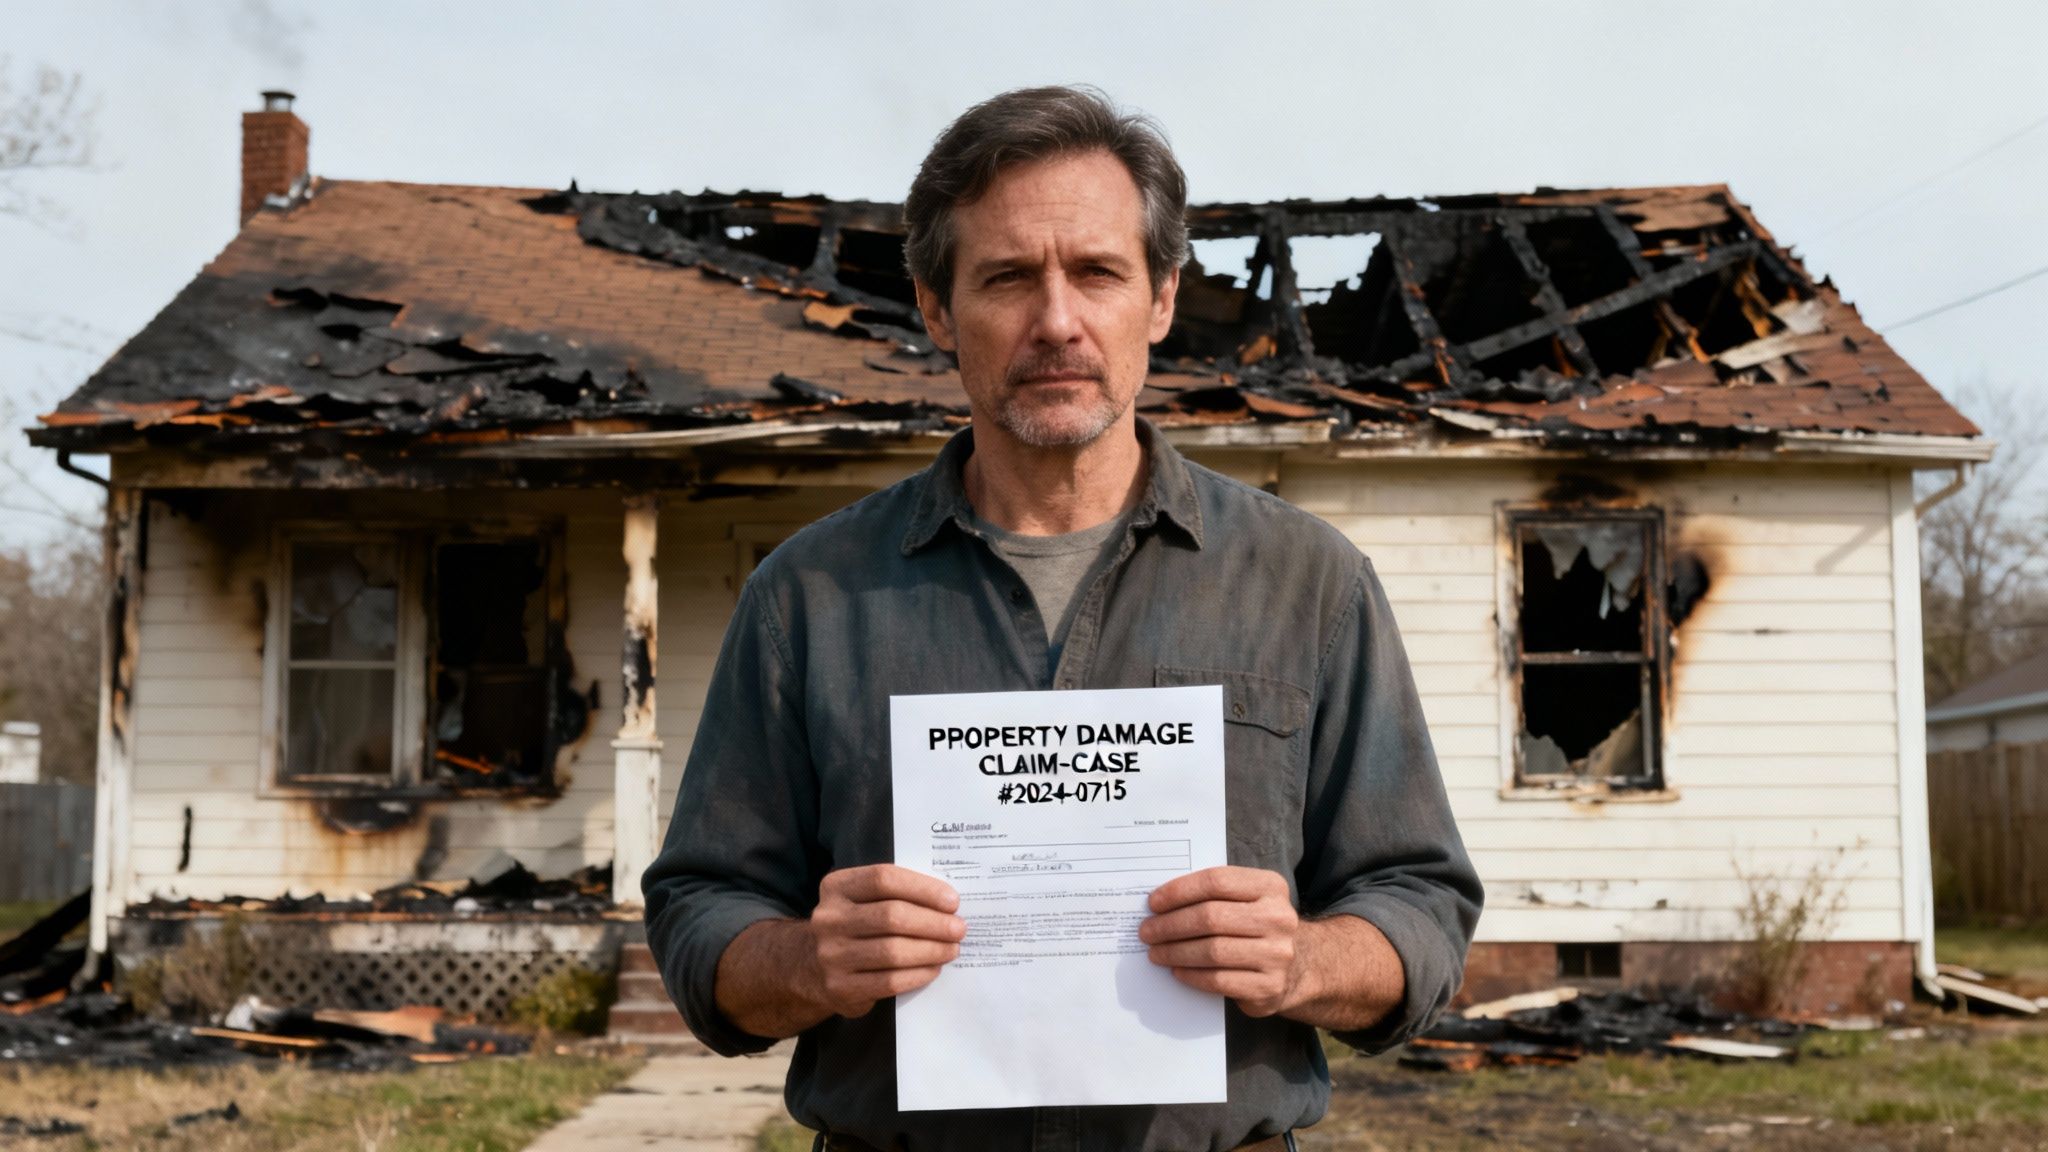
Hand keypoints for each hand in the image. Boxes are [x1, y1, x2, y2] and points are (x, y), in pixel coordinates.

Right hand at [803, 864, 965, 1019]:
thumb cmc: (855, 926)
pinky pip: (889, 981)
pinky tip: (934, 969)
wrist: (813, 967)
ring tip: (952, 949)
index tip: (952, 901)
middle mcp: (829, 918)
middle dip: (933, 923)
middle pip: (891, 916)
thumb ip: (896, 894)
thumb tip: (947, 903)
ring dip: (931, 950)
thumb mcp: (863, 900)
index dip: (922, 888)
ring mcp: (831, 954)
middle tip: (959, 928)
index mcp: (836, 887)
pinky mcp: (840, 987)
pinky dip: (918, 974)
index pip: (883, 879)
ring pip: (892, 951)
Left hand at [1140, 866, 1301, 1016]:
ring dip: (1175, 952)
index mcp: (1270, 887)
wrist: (1297, 967)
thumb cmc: (1255, 926)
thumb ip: (1213, 895)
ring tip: (1155, 952)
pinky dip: (1191, 975)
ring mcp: (1277, 954)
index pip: (1216, 882)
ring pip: (1212, 951)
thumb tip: (1160, 903)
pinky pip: (1219, 980)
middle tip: (1147, 931)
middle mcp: (1279, 918)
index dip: (1179, 891)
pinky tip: (1177, 971)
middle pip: (1211, 917)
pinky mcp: (1268, 986)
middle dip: (1170, 925)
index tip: (1153, 903)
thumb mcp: (1246, 899)